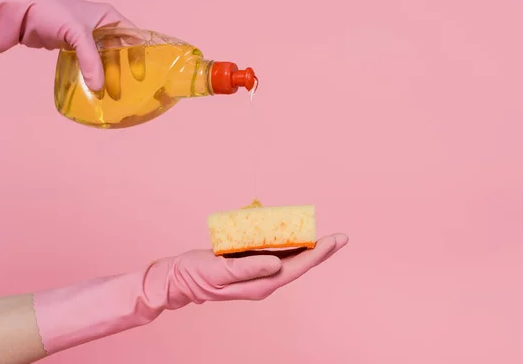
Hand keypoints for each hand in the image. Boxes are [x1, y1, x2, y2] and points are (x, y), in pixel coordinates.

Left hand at [0, 0, 133, 90]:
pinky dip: (94, 74)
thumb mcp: (77, 35)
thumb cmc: (53, 14)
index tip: (139, 76)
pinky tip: (95, 87)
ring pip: (105, 59)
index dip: (138, 56)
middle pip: (119, 52)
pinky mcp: (75, 46)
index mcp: (109, 17)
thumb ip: (90, 61)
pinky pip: (90, 62)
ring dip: (107, 75)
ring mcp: (88, 37)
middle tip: (121, 92)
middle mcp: (102, 26)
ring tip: (109, 94)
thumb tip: (98, 88)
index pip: (133, 37)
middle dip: (121, 71)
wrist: (22, 14)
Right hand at [166, 233, 348, 303]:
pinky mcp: (253, 267)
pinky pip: (278, 256)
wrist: (181, 279)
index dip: (317, 253)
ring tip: (327, 238)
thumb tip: (278, 264)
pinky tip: (298, 238)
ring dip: (310, 249)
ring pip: (292, 261)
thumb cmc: (199, 274)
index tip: (334, 240)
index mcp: (261, 284)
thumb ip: (249, 268)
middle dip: (321, 251)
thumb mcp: (222, 270)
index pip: (297, 268)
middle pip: (300, 265)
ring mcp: (260, 275)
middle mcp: (265, 281)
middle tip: (341, 238)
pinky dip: (291, 246)